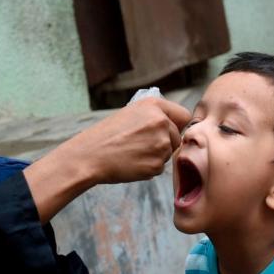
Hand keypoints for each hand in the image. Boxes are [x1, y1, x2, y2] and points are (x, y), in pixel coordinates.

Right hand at [72, 98, 190, 183]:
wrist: (89, 156)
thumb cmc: (106, 135)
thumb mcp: (130, 113)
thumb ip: (154, 116)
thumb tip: (175, 126)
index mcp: (154, 106)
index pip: (184, 115)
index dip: (177, 125)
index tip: (168, 130)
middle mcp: (161, 122)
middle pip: (178, 136)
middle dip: (166, 142)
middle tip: (141, 145)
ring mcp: (161, 144)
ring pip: (169, 152)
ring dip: (156, 155)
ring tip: (133, 152)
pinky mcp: (157, 164)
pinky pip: (160, 167)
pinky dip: (149, 167)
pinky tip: (132, 162)